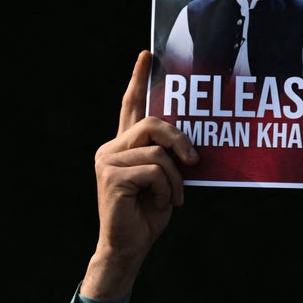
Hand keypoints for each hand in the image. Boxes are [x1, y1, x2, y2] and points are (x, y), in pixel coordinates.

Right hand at [82, 50, 198, 299]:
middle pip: (152, 124)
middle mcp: (110, 149)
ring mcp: (107, 162)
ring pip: (158, 152)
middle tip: (196, 162)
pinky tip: (162, 204)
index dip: (138, 80)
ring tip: (173, 198)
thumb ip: (168, 157)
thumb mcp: (165, 181)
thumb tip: (190, 143)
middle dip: (181, 140)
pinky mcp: (111, 176)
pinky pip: (155, 171)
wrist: (128, 248)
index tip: (147, 54)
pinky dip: (168, 190)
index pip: (131, 106)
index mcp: (122, 146)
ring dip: (176, 179)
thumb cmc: (148, 215)